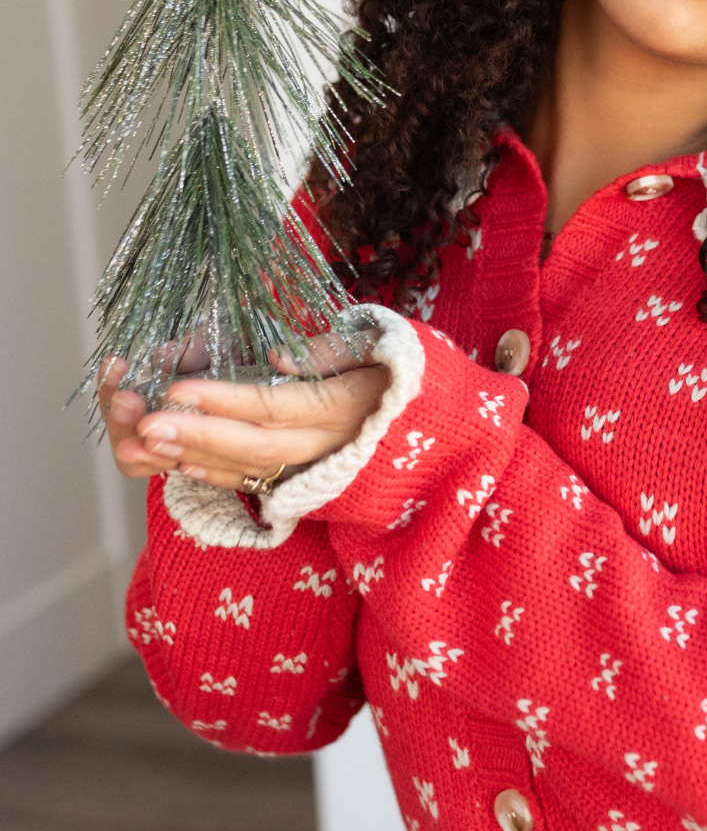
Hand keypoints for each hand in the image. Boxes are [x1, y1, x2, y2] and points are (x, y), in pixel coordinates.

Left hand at [98, 332, 390, 490]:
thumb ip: (332, 350)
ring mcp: (316, 468)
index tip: (178, 388)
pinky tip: (175, 463)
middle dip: (197, 436)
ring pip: (247, 468)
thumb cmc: (405, 373)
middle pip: (254, 446)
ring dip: (192, 457)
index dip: (226, 399)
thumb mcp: (382, 349)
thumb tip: (280, 357)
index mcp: (346, 407)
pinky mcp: (306, 480)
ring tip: (141, 444)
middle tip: (145, 424)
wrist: (441, 431)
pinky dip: (213, 473)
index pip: (276, 405)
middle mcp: (328, 446)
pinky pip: (255, 481)